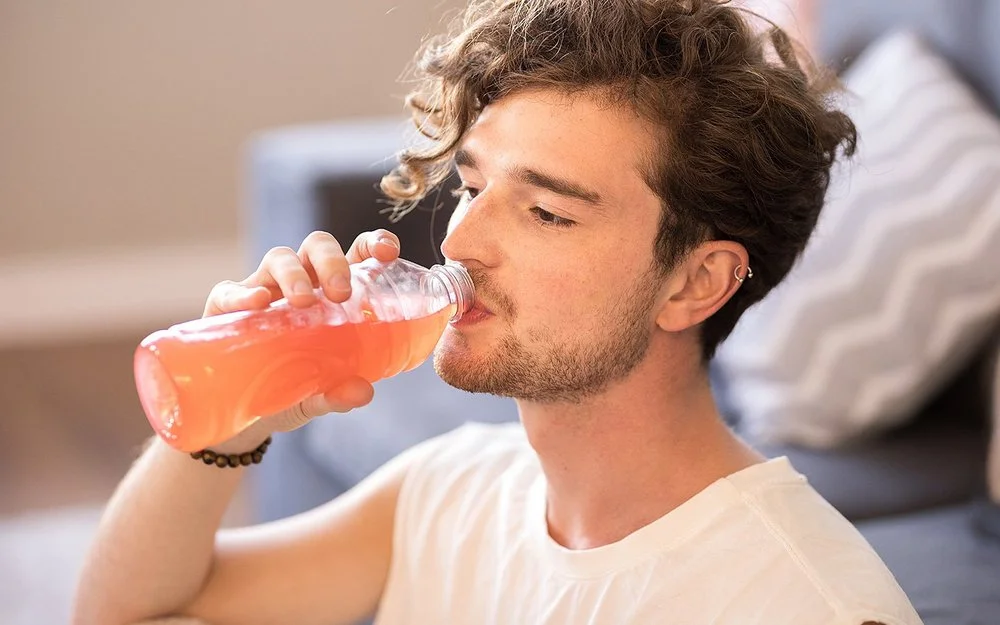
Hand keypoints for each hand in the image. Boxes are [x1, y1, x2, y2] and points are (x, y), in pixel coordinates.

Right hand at [202, 229, 401, 448]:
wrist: (240, 415)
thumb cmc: (290, 390)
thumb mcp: (316, 396)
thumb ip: (337, 394)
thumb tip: (362, 392)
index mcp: (332, 294)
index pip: (357, 254)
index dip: (373, 244)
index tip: (387, 253)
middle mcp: (300, 284)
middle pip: (317, 247)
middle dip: (332, 261)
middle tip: (341, 294)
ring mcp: (262, 291)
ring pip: (278, 258)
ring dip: (293, 273)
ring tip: (302, 301)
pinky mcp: (225, 309)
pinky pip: (229, 290)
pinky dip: (243, 292)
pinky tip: (257, 303)